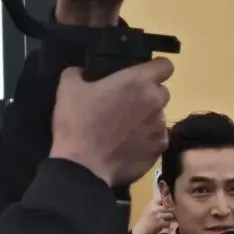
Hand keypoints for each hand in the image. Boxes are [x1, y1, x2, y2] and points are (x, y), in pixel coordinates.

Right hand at [50, 58, 171, 188]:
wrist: (82, 168)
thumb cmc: (77, 123)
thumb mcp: (68, 89)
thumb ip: (78, 72)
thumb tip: (81, 71)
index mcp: (139, 82)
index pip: (165, 65)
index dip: (154, 68)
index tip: (141, 75)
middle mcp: (156, 102)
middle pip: (161, 92)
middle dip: (147, 95)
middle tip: (125, 104)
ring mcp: (160, 128)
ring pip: (158, 117)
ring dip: (146, 118)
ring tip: (124, 129)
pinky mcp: (159, 150)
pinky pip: (157, 139)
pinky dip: (146, 140)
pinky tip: (128, 146)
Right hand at [131, 188, 174, 233]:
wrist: (141, 230)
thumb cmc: (146, 218)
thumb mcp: (150, 208)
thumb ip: (158, 204)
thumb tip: (169, 199)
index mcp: (152, 203)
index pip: (164, 199)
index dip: (168, 203)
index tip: (168, 206)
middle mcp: (156, 208)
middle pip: (170, 207)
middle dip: (171, 211)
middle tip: (171, 213)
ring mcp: (159, 216)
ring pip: (171, 214)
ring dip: (171, 218)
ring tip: (168, 219)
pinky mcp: (161, 223)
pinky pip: (169, 222)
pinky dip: (167, 224)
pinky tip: (164, 225)